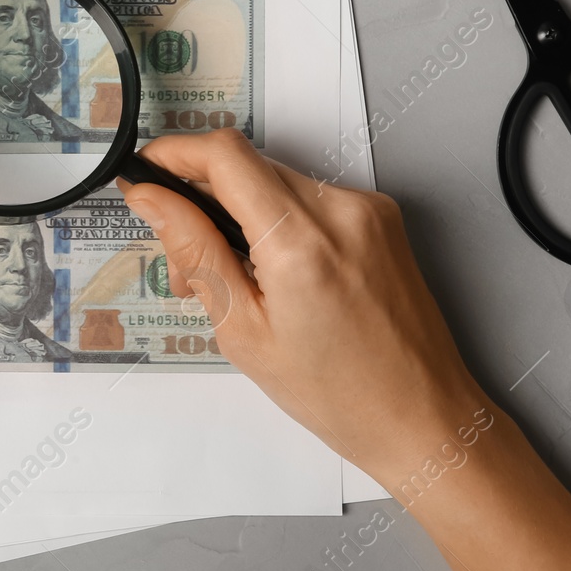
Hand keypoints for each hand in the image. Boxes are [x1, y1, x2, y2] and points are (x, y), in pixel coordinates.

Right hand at [122, 130, 570, 570]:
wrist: (424, 417)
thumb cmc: (339, 395)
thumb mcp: (244, 332)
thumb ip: (195, 253)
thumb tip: (152, 199)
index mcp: (301, 241)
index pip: (224, 156)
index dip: (174, 154)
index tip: (146, 173)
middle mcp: (341, 209)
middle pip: (247, 164)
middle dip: (202, 195)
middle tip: (186, 258)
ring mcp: (368, 208)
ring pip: (275, 179)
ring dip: (240, 210)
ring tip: (235, 279)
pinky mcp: (381, 216)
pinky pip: (309, 196)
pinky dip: (278, 220)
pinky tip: (275, 273)